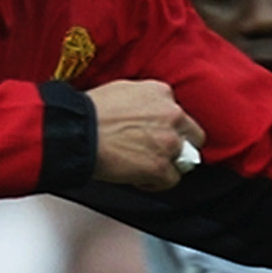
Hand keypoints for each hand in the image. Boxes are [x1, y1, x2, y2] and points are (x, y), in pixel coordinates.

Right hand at [88, 79, 205, 189]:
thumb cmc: (90, 112)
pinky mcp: (160, 166)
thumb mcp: (123, 90)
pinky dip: (155, 183)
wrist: (79, 131)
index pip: (178, 113)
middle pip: (192, 136)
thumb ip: (143, 100)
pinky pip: (170, 180)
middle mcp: (172, 115)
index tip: (156, 134)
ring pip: (184, 160)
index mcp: (162, 93)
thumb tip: (143, 113)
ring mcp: (169, 142)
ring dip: (167, 165)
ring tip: (145, 167)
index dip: (167, 127)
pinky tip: (139, 178)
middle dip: (179, 145)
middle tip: (160, 153)